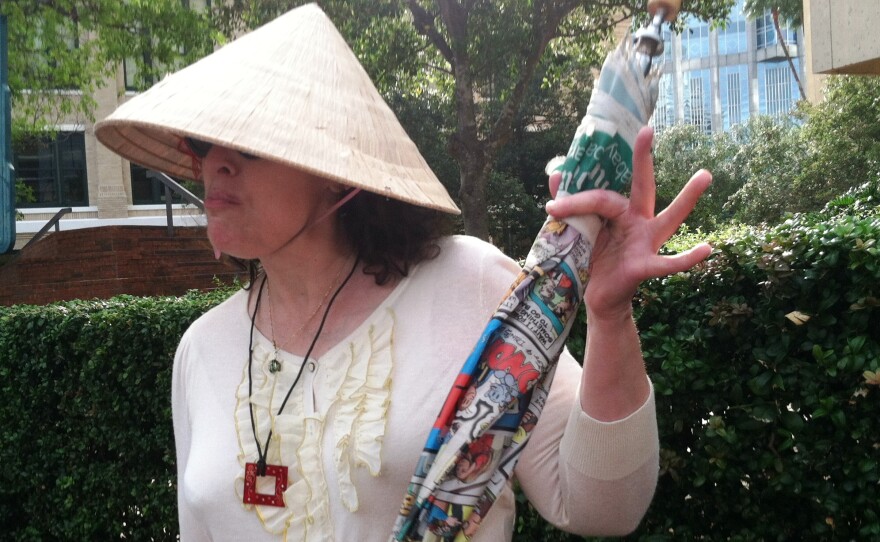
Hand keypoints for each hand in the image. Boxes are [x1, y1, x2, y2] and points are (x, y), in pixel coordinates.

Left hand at [545, 126, 711, 320]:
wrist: (599, 297)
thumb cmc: (593, 260)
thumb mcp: (579, 232)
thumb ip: (570, 207)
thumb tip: (555, 174)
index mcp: (620, 211)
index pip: (600, 196)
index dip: (575, 200)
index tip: (551, 207)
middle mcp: (638, 221)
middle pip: (642, 186)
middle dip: (644, 159)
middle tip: (647, 130)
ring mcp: (646, 242)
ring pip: (670, 217)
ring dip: (687, 198)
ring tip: (704, 175)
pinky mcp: (646, 265)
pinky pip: (669, 263)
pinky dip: (686, 259)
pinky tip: (706, 249)